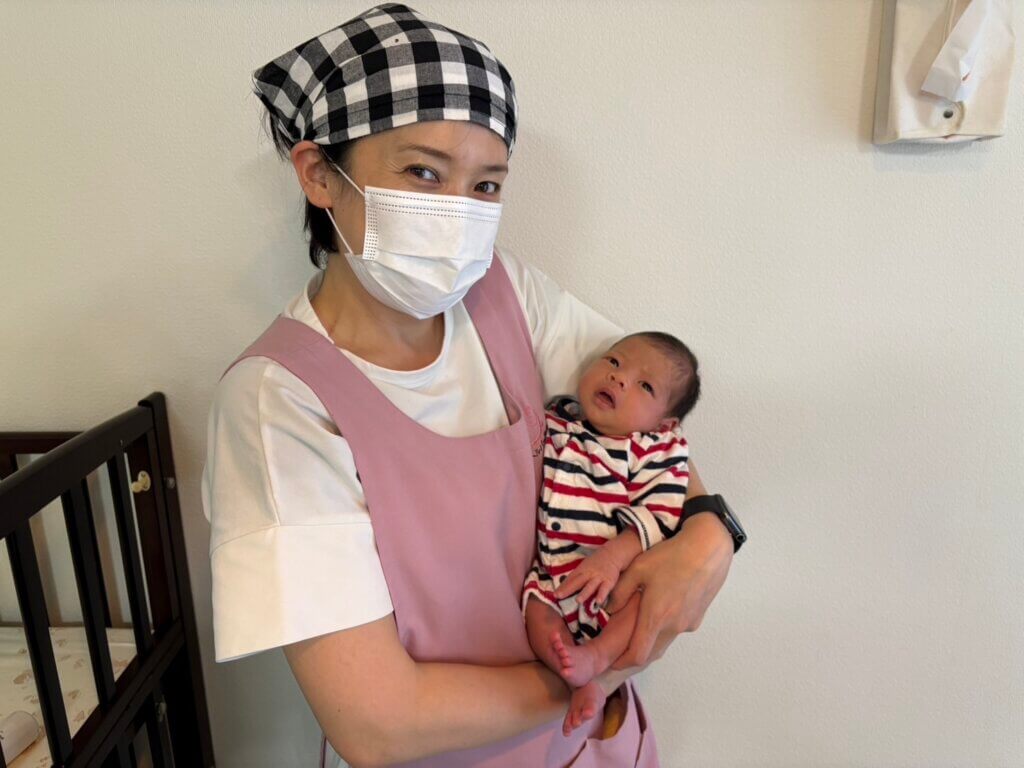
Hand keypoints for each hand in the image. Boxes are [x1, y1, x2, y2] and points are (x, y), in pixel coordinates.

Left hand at [553, 545, 622, 609]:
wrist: (613, 553)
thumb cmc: (596, 562)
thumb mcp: (585, 566)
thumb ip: (577, 576)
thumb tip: (564, 587)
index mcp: (582, 569)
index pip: (571, 578)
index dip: (562, 586)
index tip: (554, 594)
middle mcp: (589, 573)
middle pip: (577, 582)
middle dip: (568, 589)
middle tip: (559, 596)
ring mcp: (599, 577)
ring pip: (591, 586)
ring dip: (584, 593)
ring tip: (578, 601)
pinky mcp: (609, 581)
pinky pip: (605, 589)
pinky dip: (602, 595)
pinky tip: (598, 602)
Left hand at [605, 511, 732, 669]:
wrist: (708, 549)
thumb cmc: (671, 556)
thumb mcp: (638, 568)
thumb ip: (620, 591)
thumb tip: (609, 608)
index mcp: (656, 617)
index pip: (638, 655)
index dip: (622, 662)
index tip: (612, 661)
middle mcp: (674, 626)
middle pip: (652, 653)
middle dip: (635, 654)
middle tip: (620, 648)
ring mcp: (688, 623)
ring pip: (665, 641)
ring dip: (651, 640)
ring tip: (640, 626)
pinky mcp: (698, 617)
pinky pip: (677, 629)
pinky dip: (666, 627)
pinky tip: (662, 608)